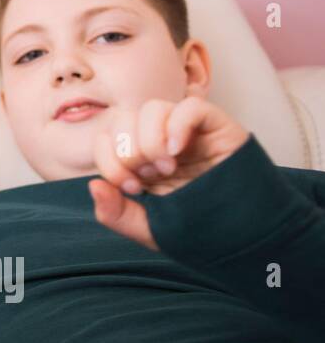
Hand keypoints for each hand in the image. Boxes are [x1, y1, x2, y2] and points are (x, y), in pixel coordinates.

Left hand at [89, 96, 248, 249]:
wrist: (250, 236)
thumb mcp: (149, 229)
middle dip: (127, 151)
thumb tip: (92, 185)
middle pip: (124, 118)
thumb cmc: (200, 230)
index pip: (106, 139)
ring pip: (153, 108)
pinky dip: (178, 125)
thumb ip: (115, 213)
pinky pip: (191, 107)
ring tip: (167, 168)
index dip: (109, 160)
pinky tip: (177, 152)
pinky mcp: (216, 126)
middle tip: (149, 177)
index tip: (133, 188)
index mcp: (140, 160)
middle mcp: (160, 140)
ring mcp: (187, 132)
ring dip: (150, 140)